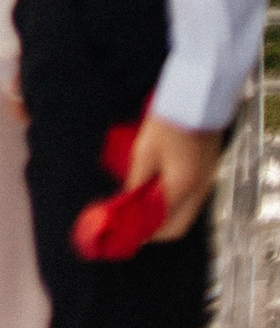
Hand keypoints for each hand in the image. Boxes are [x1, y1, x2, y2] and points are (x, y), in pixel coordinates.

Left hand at [124, 115, 223, 241]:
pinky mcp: (207, 173)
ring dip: (163, 215)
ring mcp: (206, 182)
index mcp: (183, 187)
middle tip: (131, 221)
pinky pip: (191, 198)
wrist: (194, 101)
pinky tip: (154, 190)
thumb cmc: (167, 123)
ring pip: (185, 213)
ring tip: (138, 205)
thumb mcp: (144, 152)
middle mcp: (200, 190)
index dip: (145, 233)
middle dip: (154, 229)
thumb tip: (128, 202)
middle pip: (179, 225)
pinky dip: (172, 202)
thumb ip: (137, 181)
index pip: (165, 225)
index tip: (126, 232)